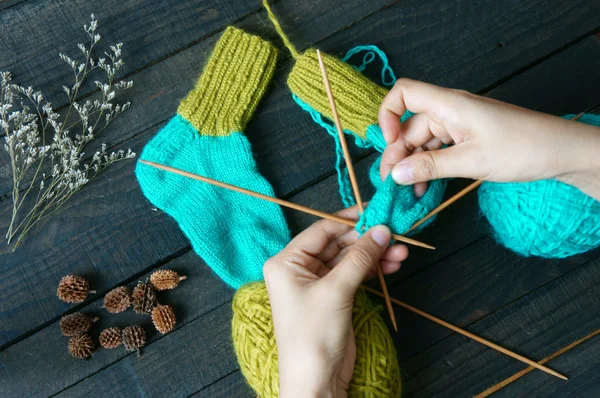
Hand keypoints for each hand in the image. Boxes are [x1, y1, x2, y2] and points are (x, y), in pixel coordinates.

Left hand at [263, 206, 405, 397]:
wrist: (315, 380)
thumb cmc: (312, 335)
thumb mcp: (335, 291)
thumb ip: (359, 258)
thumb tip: (381, 230)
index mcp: (286, 262)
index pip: (321, 231)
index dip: (350, 221)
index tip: (376, 214)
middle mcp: (299, 268)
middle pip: (337, 244)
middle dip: (367, 241)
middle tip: (396, 236)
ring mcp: (317, 283)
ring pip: (349, 260)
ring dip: (374, 256)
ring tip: (402, 254)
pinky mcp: (333, 296)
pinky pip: (354, 275)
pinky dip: (372, 270)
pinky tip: (392, 266)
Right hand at [378, 78, 599, 198]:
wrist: (560, 151)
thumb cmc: (521, 148)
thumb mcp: (471, 161)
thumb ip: (430, 167)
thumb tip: (396, 174)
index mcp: (449, 105)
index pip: (404, 93)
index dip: (388, 115)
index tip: (389, 143)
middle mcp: (449, 111)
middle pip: (409, 127)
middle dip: (397, 154)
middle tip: (390, 185)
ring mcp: (458, 125)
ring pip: (422, 142)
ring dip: (413, 165)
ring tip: (407, 193)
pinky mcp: (467, 138)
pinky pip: (438, 151)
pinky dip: (429, 167)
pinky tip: (425, 188)